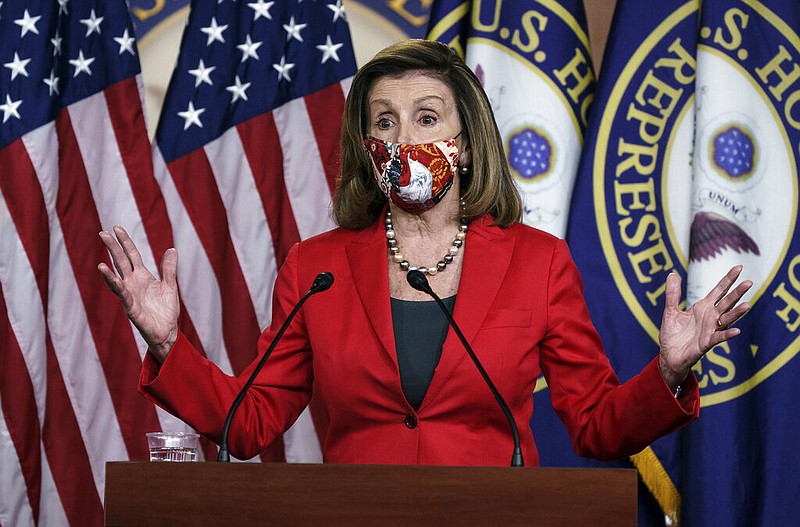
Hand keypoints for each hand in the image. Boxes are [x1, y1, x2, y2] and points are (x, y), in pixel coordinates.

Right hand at [98, 226, 178, 362]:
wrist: (167, 332)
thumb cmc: (166, 311)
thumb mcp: (170, 286)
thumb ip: (169, 269)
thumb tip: (172, 249)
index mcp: (142, 276)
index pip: (131, 255)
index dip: (125, 242)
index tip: (117, 228)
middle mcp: (133, 282)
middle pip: (121, 261)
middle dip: (113, 247)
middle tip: (103, 233)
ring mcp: (130, 293)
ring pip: (117, 276)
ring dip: (108, 266)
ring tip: (101, 255)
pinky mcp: (129, 306)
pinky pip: (120, 292)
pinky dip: (114, 282)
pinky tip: (106, 272)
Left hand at [658, 265, 751, 389]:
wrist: (669, 355)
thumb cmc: (672, 334)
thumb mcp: (670, 311)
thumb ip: (673, 294)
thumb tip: (672, 274)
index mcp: (703, 307)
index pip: (719, 291)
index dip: (728, 279)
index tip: (739, 267)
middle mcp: (710, 317)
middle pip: (727, 302)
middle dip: (737, 293)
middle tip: (749, 282)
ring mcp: (710, 330)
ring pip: (727, 319)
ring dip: (737, 313)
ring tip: (748, 304)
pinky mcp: (706, 343)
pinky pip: (719, 337)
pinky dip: (727, 334)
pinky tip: (737, 331)